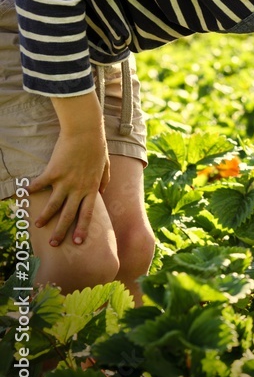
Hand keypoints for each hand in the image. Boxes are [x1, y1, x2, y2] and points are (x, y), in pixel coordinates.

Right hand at [30, 129, 109, 245]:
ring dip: (45, 217)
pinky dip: (32, 189)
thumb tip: (102, 192)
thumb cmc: (97, 147)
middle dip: (61, 231)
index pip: (87, 213)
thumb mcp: (105, 166)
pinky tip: (24, 194)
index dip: (83, 228)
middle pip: (69, 215)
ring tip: (38, 225)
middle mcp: (78, 188)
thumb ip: (104, 181)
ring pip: (53, 205)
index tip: (79, 242)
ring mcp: (65, 181)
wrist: (86, 132)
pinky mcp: (53, 172)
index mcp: (92, 188)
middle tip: (54, 244)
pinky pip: (40, 184)